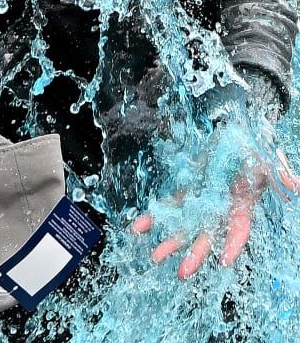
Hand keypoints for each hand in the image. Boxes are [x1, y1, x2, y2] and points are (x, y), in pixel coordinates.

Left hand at [131, 149, 297, 278]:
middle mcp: (219, 212)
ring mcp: (201, 204)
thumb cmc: (252, 157)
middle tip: (182, 273)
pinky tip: (136, 228)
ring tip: (154, 257)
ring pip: (184, 227)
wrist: (235, 147)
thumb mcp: (267, 163)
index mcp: (241, 207)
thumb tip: (297, 185)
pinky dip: (152, 216)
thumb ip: (280, 176)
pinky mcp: (187, 194)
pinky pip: (168, 207)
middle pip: (206, 237)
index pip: (238, 231)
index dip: (232, 244)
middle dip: (194, 255)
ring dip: (169, 242)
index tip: (224, 260)